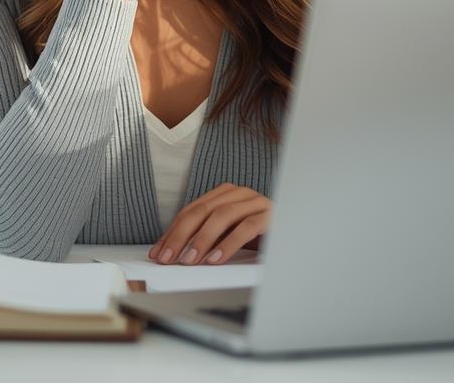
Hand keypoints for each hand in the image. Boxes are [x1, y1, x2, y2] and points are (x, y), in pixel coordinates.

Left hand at [149, 183, 269, 264]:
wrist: (296, 232)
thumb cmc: (258, 236)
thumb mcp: (227, 236)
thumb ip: (206, 237)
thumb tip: (174, 252)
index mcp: (225, 194)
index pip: (191, 211)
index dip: (172, 232)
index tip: (157, 253)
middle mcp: (239, 193)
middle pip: (202, 211)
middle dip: (181, 236)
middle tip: (168, 258)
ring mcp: (256, 201)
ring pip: (222, 216)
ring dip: (202, 239)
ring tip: (189, 260)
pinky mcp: (272, 215)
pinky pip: (246, 228)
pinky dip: (228, 244)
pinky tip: (215, 259)